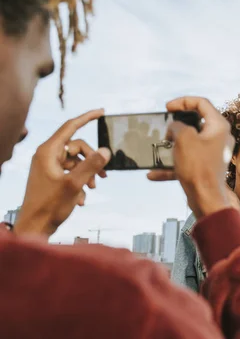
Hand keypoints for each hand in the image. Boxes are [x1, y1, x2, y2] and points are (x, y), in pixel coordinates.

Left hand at [14, 109, 110, 237]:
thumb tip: (106, 150)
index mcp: (48, 152)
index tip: (101, 111)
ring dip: (88, 173)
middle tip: (103, 176)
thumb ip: (91, 166)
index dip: (87, 118)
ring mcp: (49, 166)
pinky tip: (82, 199)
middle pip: (78, 147)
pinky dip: (80, 182)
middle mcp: (47, 156)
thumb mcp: (74, 185)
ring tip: (93, 188)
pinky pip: (72, 172)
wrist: (34, 227)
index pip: (70, 127)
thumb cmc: (49, 206)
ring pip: (77, 161)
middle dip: (93, 159)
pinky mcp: (52, 177)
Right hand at [147, 97, 234, 217]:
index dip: (183, 101)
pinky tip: (153, 174)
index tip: (168, 107)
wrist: (207, 199)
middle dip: (177, 125)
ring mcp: (213, 154)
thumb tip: (175, 128)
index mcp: (219, 126)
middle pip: (197, 123)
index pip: (202, 103)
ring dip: (173, 145)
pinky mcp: (206, 168)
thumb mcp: (183, 138)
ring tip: (161, 148)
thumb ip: (177, 126)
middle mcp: (219, 138)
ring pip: (190, 144)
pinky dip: (171, 166)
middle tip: (166, 128)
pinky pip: (186, 162)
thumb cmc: (199, 168)